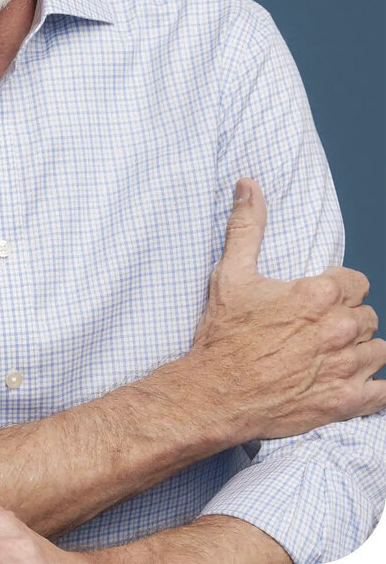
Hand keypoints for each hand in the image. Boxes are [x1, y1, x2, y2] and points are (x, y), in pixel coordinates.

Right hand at [191, 178, 385, 439]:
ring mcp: (347, 367)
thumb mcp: (231, 273)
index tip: (317, 301)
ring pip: (378, 351)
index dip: (338, 290)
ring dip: (361, 352)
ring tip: (334, 356)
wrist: (216, 392)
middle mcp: (340, 329)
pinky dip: (375, 387)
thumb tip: (249, 184)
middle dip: (347, 320)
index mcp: (319, 294)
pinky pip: (385, 392)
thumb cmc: (223, 334)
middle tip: (319, 330)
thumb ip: (247, 226)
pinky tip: (357, 383)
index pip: (357, 283)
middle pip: (367, 317)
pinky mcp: (346, 401)